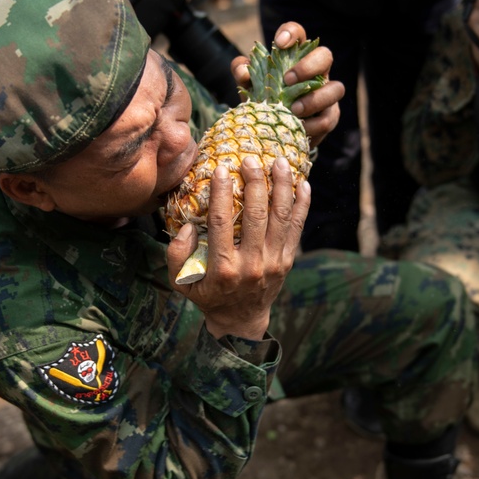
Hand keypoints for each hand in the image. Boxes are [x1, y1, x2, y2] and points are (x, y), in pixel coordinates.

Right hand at [168, 156, 310, 339]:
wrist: (240, 319)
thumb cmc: (207, 295)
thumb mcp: (181, 283)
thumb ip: (176, 255)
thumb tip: (188, 226)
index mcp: (223, 269)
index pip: (221, 222)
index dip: (221, 192)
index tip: (221, 168)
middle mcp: (251, 265)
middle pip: (256, 215)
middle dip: (255, 183)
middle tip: (250, 159)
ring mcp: (273, 263)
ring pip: (281, 218)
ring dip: (282, 187)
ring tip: (278, 162)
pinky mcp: (287, 261)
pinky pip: (297, 228)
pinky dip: (302, 204)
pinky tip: (302, 182)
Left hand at [231, 21, 342, 147]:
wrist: (273, 131)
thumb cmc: (263, 100)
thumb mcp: (249, 86)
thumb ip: (243, 73)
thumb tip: (243, 71)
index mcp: (296, 57)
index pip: (298, 34)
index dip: (291, 33)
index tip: (279, 43)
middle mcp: (316, 72)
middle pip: (325, 56)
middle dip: (308, 66)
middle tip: (287, 80)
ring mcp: (326, 94)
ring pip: (337, 88)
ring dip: (315, 99)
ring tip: (294, 109)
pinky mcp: (329, 116)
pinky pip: (328, 119)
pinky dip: (313, 125)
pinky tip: (298, 128)